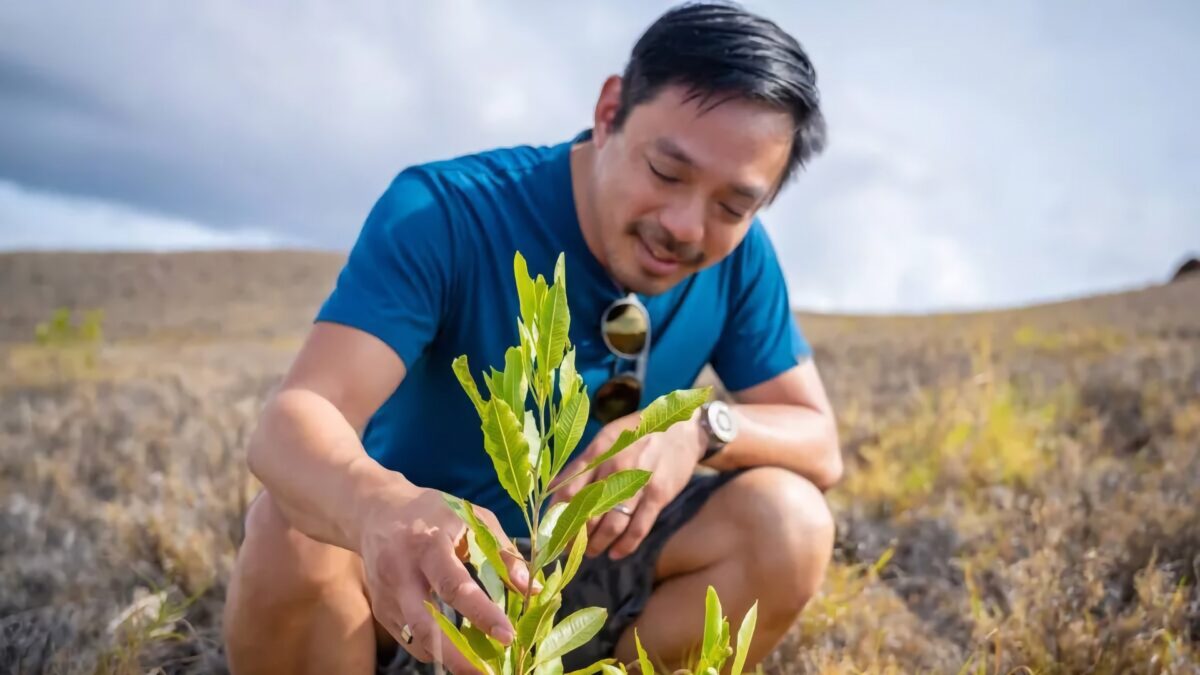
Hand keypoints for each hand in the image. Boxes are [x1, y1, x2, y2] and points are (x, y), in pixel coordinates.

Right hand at [359, 486, 533, 673]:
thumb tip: (533, 589)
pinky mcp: (380, 609)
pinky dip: (435, 649)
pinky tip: (456, 648)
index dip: (481, 614)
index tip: (507, 636)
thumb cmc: (435, 513)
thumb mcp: (473, 519)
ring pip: (416, 639)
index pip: (454, 585)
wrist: (376, 511)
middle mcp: (402, 572)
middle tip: (486, 673)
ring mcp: (387, 594)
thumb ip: (503, 552)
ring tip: (478, 666)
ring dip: (448, 658)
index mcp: (429, 544)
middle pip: (426, 624)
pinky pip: (410, 639)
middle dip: (457, 656)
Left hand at [549, 409, 705, 559]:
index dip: (556, 516)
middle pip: (587, 512)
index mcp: (598, 451)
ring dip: (597, 544)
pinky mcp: (658, 495)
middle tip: (568, 550)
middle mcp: (614, 467)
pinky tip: (615, 554)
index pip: (568, 489)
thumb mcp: (607, 439)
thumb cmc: (638, 434)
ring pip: (611, 524)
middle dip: (574, 536)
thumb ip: (581, 464)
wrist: (683, 430)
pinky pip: (638, 528)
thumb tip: (550, 488)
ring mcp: (637, 482)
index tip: (550, 533)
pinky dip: (625, 546)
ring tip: (591, 552)